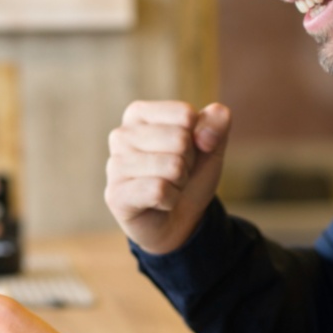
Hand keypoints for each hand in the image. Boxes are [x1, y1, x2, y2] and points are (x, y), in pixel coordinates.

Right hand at [104, 100, 231, 254]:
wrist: (180, 219)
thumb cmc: (189, 174)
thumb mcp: (211, 144)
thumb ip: (217, 122)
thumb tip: (205, 134)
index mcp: (139, 114)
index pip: (185, 114)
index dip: (197, 137)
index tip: (185, 151)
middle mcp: (121, 135)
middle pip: (180, 139)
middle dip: (188, 162)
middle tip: (175, 174)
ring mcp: (115, 165)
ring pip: (172, 166)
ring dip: (180, 182)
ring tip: (167, 186)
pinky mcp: (115, 195)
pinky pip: (159, 190)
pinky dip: (171, 200)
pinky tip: (159, 203)